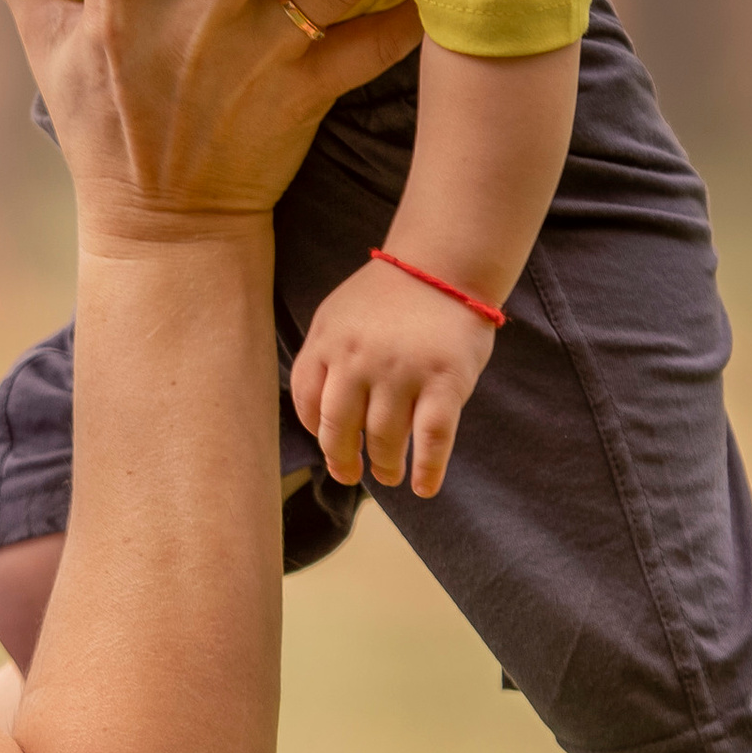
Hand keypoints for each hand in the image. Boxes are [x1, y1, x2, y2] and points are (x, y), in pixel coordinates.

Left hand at [290, 259, 495, 497]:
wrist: (444, 265)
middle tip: (353, 473)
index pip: (307, 403)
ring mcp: (402, 372)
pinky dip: (428, 470)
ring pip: (384, 440)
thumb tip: (318, 417)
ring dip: (385, 466)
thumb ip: (324, 358)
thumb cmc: (389, 296)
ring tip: (389, 474)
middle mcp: (359, 361)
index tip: (331, 445)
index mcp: (328, 344)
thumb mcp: (337, 316)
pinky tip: (424, 487)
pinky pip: (432, 439)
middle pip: (339, 429)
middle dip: (343, 460)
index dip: (317, 433)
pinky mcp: (445, 382)